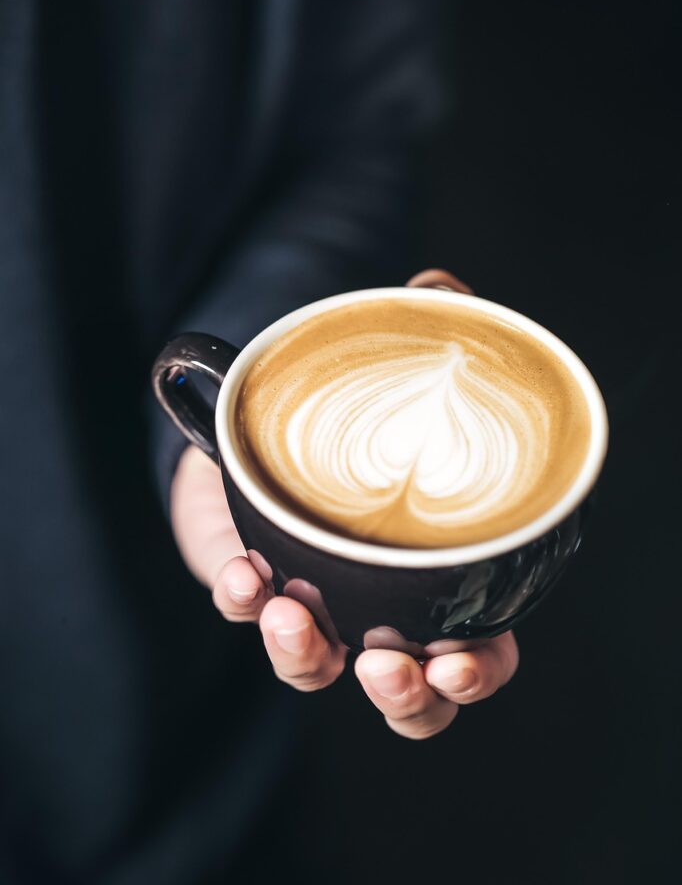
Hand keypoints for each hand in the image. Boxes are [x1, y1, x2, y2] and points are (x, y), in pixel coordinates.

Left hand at [169, 269, 518, 738]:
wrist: (271, 407)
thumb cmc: (361, 405)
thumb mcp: (402, 366)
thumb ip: (431, 326)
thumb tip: (445, 287)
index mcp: (439, 575)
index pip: (477, 652)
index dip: (477, 674)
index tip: (460, 659)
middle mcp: (379, 602)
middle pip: (405, 697)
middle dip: (404, 697)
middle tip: (389, 664)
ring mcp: (313, 594)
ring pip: (316, 669)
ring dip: (306, 657)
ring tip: (293, 613)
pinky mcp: (251, 575)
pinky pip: (243, 609)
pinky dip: (242, 601)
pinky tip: (244, 576)